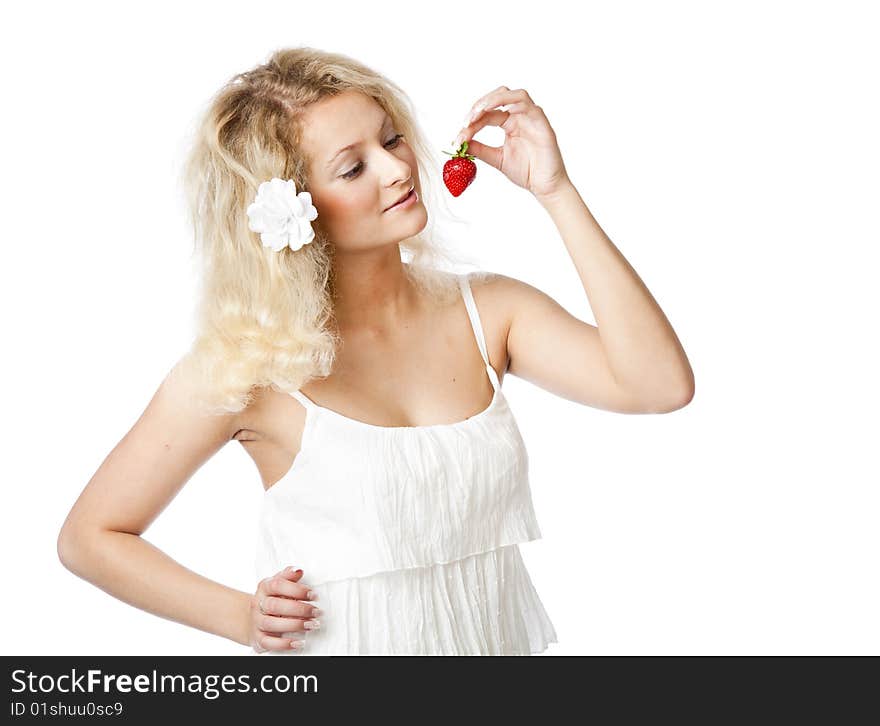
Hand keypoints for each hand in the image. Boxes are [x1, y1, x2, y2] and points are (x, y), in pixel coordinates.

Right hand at [249, 566, 321, 652]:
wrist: (254, 617)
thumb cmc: (273, 598)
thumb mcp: (279, 583)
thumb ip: (289, 577)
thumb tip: (298, 570)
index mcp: (264, 587)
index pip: (277, 585)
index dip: (296, 590)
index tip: (313, 595)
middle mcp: (258, 604)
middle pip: (275, 606)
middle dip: (298, 609)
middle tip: (316, 612)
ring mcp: (257, 621)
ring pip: (271, 624)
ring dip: (294, 625)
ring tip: (311, 625)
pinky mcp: (258, 638)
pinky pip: (268, 643)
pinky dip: (284, 644)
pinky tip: (298, 642)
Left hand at [453, 85, 571, 200]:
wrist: (544, 187)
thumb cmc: (527, 172)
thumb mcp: (497, 159)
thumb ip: (480, 149)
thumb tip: (460, 143)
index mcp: (510, 123)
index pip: (488, 113)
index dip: (472, 121)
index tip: (459, 135)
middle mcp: (521, 117)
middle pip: (500, 96)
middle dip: (481, 104)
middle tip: (467, 121)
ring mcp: (532, 118)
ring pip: (515, 94)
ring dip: (494, 99)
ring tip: (479, 111)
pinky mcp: (542, 124)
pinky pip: (528, 105)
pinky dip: (512, 103)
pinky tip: (498, 110)